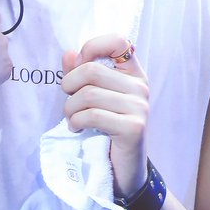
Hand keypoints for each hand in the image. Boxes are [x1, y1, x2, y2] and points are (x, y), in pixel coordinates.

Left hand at [61, 35, 148, 196]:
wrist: (124, 169)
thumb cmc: (106, 130)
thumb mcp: (92, 98)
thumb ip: (80, 74)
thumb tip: (69, 53)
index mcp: (133, 73)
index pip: (118, 41)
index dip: (92, 48)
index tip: (79, 66)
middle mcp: (140, 86)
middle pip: (91, 70)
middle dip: (69, 86)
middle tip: (69, 101)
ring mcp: (140, 107)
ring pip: (88, 94)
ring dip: (70, 109)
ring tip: (72, 119)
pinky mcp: (134, 127)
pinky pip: (92, 115)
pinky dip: (76, 122)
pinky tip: (77, 129)